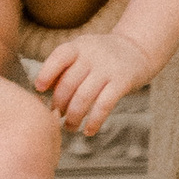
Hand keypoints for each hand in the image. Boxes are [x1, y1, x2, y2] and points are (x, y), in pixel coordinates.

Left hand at [33, 30, 151, 137]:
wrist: (138, 49)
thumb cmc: (102, 57)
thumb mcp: (82, 53)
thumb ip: (64, 69)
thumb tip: (43, 95)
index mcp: (79, 46)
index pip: (59, 57)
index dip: (47, 73)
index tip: (39, 89)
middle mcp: (92, 55)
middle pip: (69, 83)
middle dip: (59, 104)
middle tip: (56, 117)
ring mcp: (108, 68)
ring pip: (84, 97)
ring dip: (73, 117)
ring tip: (70, 127)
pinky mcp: (123, 82)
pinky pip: (104, 105)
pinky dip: (94, 121)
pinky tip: (89, 131)